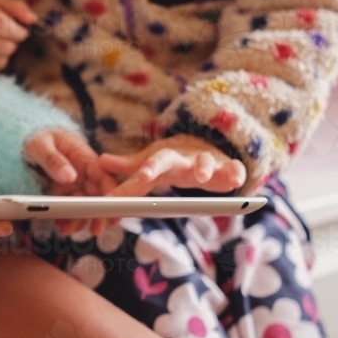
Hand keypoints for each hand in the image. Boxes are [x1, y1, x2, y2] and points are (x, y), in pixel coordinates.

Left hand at [23, 129, 118, 236]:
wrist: (21, 140)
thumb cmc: (35, 135)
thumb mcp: (40, 143)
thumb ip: (53, 159)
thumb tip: (69, 177)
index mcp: (84, 157)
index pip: (105, 177)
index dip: (112, 194)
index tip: (109, 209)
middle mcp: (84, 173)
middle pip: (100, 196)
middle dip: (100, 214)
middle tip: (95, 228)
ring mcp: (74, 185)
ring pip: (86, 207)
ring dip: (81, 220)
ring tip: (68, 229)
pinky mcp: (64, 194)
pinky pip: (71, 210)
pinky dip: (69, 219)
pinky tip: (61, 225)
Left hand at [100, 135, 246, 196]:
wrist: (211, 146)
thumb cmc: (176, 159)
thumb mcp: (153, 162)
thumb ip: (129, 168)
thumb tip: (100, 162)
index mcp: (164, 160)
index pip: (143, 167)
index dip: (124, 178)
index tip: (114, 192)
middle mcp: (182, 159)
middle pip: (168, 160)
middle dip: (156, 166)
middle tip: (144, 175)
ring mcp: (207, 161)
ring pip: (204, 162)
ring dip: (202, 167)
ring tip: (201, 175)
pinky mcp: (228, 167)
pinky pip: (234, 168)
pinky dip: (235, 172)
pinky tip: (237, 179)